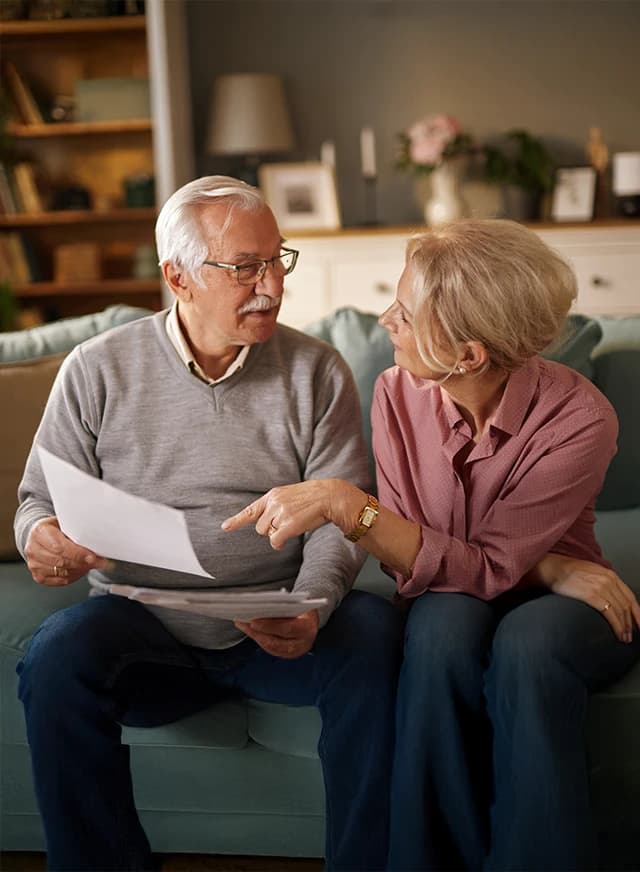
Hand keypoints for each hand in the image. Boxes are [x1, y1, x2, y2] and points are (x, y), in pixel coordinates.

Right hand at [24, 517, 110, 585]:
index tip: (93, 557)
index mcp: (40, 532)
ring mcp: (34, 564)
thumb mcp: (63, 523)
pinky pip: (60, 581)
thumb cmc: (54, 528)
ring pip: (61, 572)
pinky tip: (82, 570)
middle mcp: (33, 549)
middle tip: (98, 562)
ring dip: (80, 570)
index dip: (77, 553)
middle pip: (60, 561)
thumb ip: (75, 531)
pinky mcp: (38, 576)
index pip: (59, 547)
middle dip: (82, 563)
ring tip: (91, 564)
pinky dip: (74, 576)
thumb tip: (95, 541)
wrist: (39, 536)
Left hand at [221, 479, 362, 549]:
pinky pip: (276, 541)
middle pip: (260, 527)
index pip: (251, 510)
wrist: (330, 496)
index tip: (224, 527)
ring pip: (268, 534)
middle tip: (289, 522)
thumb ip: (277, 505)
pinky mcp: (287, 524)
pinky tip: (293, 533)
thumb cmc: (313, 499)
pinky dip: (281, 542)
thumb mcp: (291, 495)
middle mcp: (273, 503)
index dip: (236, 520)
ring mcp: (280, 513)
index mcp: (273, 495)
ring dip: (279, 534)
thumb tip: (267, 525)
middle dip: (272, 529)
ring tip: (295, 522)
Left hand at [235, 609, 318, 657]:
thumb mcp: (297, 605)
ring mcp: (295, 651)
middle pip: (275, 641)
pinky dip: (259, 639)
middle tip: (242, 623)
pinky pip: (271, 649)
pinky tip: (250, 631)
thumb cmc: (303, 609)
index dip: (269, 626)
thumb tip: (261, 609)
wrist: (313, 621)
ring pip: (271, 647)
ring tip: (242, 625)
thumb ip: (283, 608)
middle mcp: (303, 643)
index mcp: (307, 628)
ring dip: (254, 636)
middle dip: (257, 633)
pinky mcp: (288, 655)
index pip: (286, 629)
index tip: (253, 621)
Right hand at [542, 554, 639, 642]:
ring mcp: (601, 587)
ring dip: (625, 627)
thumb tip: (608, 596)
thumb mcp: (590, 572)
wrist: (552, 569)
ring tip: (625, 638)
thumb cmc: (566, 571)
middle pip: (627, 605)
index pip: (630, 596)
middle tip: (632, 635)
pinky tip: (618, 634)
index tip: (639, 623)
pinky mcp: (592, 595)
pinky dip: (617, 626)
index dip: (637, 612)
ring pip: (621, 611)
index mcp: (609, 574)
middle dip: (632, 623)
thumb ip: (602, 581)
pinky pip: (610, 614)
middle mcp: (608, 580)